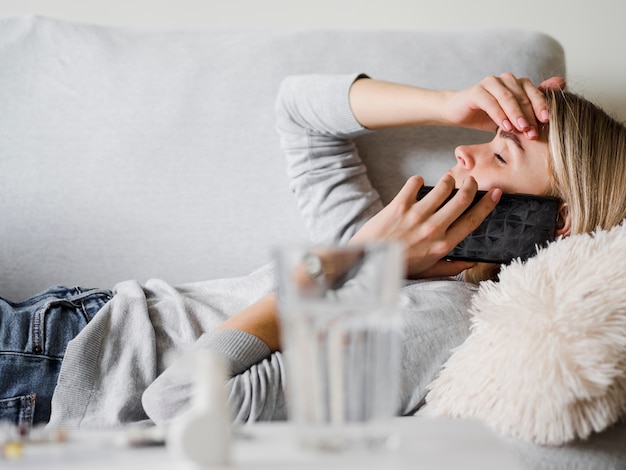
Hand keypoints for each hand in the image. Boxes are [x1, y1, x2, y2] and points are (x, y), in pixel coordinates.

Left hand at [349, 174, 500, 278]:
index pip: (473, 220)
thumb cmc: (398, 266)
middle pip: (462, 199)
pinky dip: (418, 181)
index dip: (487, 204)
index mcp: (443, 245)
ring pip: (443, 187)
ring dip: (448, 180)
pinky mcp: (398, 206)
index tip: (495, 193)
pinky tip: (417, 185)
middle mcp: (433, 229)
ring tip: (447, 181)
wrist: (367, 261)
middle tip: (470, 181)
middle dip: (470, 185)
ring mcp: (416, 216)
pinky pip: (415, 183)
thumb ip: (450, 267)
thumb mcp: (428, 271)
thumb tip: (470, 264)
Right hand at [442, 72, 564, 138]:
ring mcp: (490, 82)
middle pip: (523, 95)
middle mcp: (505, 79)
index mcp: (517, 83)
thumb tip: (561, 82)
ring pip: (508, 97)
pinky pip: (491, 102)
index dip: (542, 106)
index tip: (547, 122)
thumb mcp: (511, 115)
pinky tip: (504, 126)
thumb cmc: (485, 114)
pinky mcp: (476, 91)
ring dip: (516, 114)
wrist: (457, 113)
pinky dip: (499, 114)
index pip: (534, 92)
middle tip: (534, 132)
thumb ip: (531, 104)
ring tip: (521, 129)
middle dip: (530, 115)